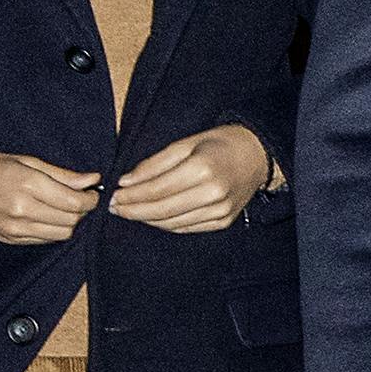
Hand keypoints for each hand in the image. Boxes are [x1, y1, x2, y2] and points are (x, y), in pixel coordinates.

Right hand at [0, 149, 99, 243]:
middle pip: (72, 221)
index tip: (92, 193)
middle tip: (81, 199)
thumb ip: (62, 174)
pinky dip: (54, 230)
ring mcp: (15, 228)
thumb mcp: (26, 160)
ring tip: (66, 208)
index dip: (91, 199)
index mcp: (27, 185)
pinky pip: (45, 240)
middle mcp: (22, 210)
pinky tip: (49, 217)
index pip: (74, 202)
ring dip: (71, 223)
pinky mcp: (10, 239)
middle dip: (83, 211)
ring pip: (61, 234)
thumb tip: (93, 179)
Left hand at [108, 126, 272, 233]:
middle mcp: (213, 193)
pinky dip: (165, 224)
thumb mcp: (186, 143)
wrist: (257, 155)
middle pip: (161, 210)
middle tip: (114, 207)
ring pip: (172, 223)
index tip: (112, 195)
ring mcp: (220, 210)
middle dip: (133, 210)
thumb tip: (126, 181)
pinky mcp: (223, 221)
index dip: (130, 195)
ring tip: (129, 211)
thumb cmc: (219, 144)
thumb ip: (154, 163)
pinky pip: (186, 228)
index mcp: (202, 169)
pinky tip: (153, 216)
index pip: (155, 190)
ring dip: (146, 219)